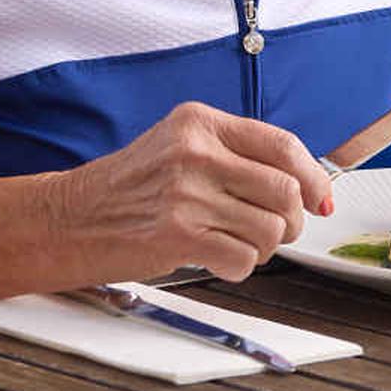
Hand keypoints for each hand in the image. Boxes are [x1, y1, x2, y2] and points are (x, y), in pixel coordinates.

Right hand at [51, 103, 337, 282]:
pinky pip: (243, 259)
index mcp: (200, 122)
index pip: (283, 144)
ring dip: (262, 248)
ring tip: (235, 244)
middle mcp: (195, 151)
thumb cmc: (128, 189)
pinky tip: (217, 259)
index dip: (313, 177)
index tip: (321, 200)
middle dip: (292, 220)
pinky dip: (240, 268)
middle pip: (285, 191)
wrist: (68, 219)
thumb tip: (305, 184)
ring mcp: (186, 193)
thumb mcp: (177, 148)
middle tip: (276, 231)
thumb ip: (233, 155)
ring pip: (269, 230)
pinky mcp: (178, 234)